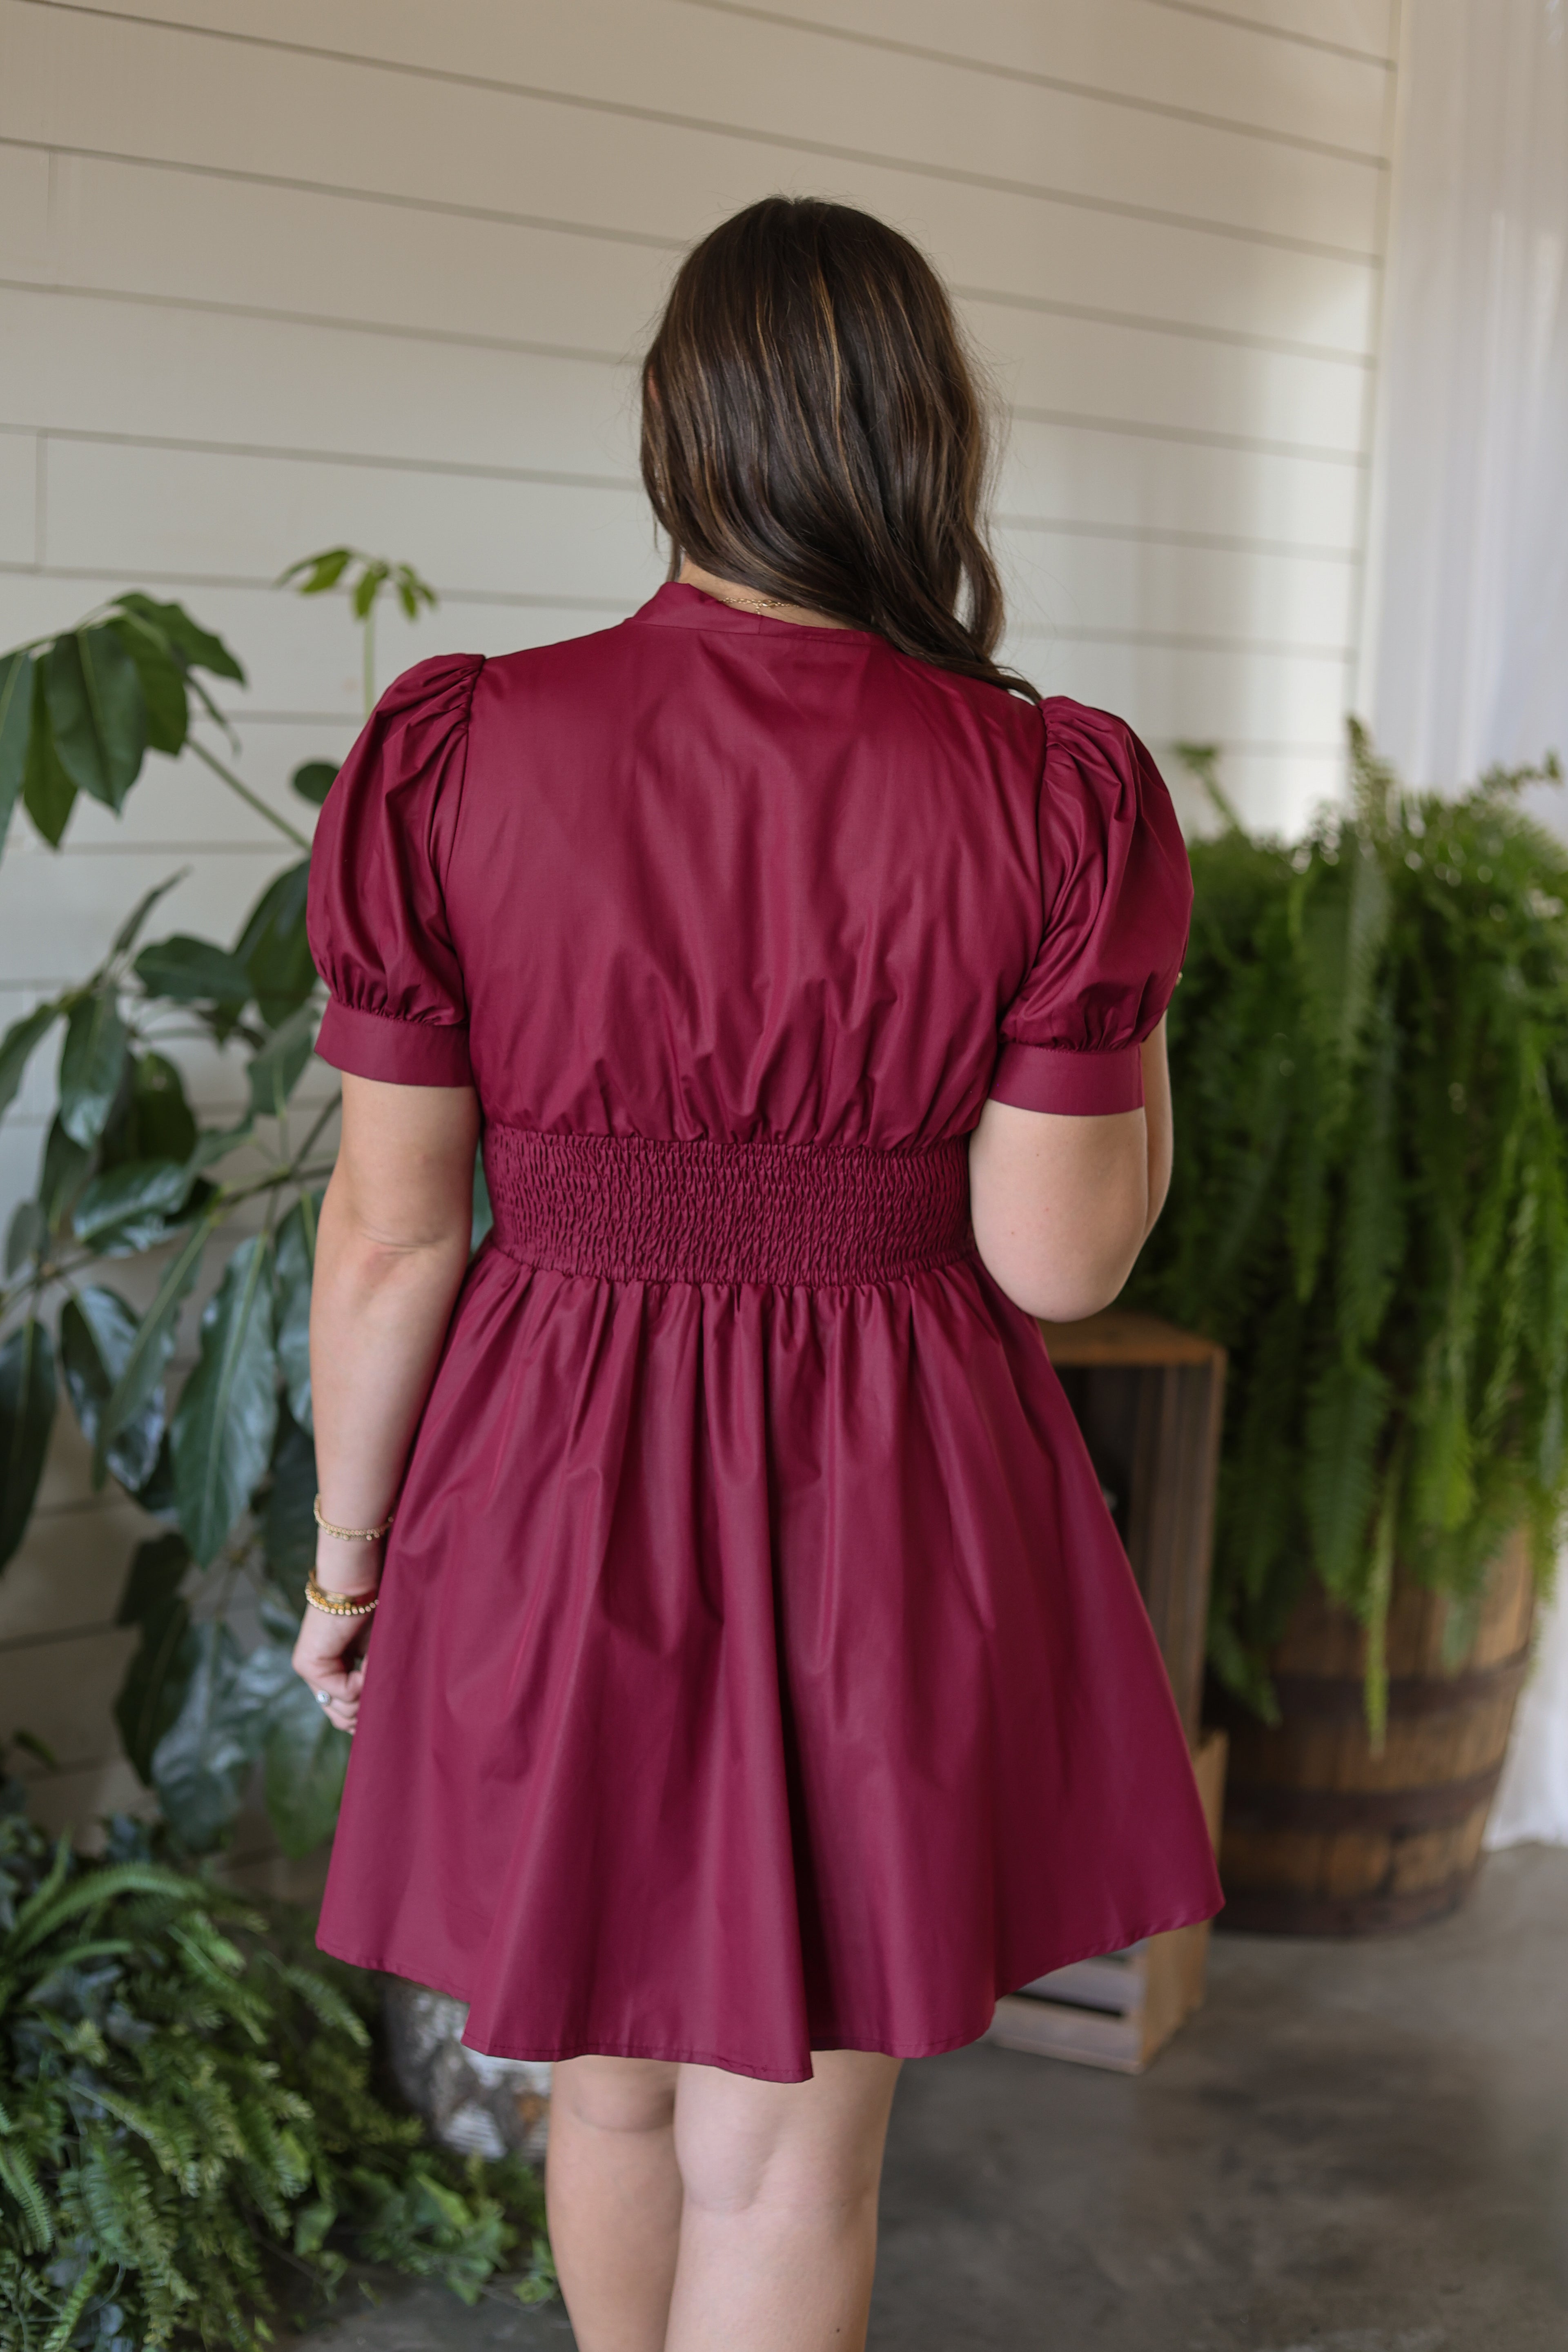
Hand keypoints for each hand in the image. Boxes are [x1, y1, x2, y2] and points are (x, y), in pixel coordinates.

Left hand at [291, 1591, 373, 1733]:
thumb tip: (378, 1718)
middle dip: (367, 1710)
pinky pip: (344, 1692)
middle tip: (384, 1687)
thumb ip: (371, 1684)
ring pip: (343, 1711)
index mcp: (332, 1672)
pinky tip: (370, 1658)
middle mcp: (316, 1676)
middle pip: (341, 1719)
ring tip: (377, 1664)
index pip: (342, 1713)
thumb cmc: (374, 1608)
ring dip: (369, 1692)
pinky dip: (365, 1680)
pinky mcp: (308, 1665)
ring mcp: (309, 1672)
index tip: (386, 1704)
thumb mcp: (376, 1656)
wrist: (358, 1581)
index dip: (365, 1716)